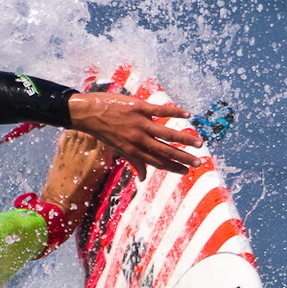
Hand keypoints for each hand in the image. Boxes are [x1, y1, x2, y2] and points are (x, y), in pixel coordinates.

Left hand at [67, 91, 203, 175]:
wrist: (87, 112)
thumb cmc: (104, 131)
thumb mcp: (118, 149)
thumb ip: (134, 162)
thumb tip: (143, 179)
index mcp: (133, 151)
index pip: (157, 162)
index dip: (173, 167)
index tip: (187, 171)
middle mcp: (138, 140)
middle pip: (165, 151)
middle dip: (183, 158)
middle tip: (198, 162)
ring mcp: (139, 123)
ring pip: (166, 133)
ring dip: (184, 139)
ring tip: (199, 143)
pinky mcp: (139, 107)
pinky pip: (160, 110)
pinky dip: (174, 112)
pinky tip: (187, 115)